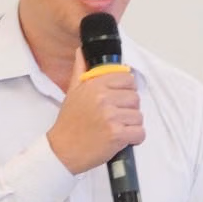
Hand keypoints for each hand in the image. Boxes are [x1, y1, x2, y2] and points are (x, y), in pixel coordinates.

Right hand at [47, 48, 143, 173]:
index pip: (127, 79)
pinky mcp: (117, 134)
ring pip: (139, 116)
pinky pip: (140, 133)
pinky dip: (134, 138)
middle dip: (128, 109)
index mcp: (94, 85)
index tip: (119, 100)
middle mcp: (103, 98)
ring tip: (116, 129)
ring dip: (131, 125)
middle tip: (115, 118)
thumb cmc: (69, 124)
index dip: (126, 90)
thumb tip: (82, 51)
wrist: (62, 150)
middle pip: (135, 98)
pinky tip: (121, 139)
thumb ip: (80, 70)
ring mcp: (111, 116)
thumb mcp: (72, 92)